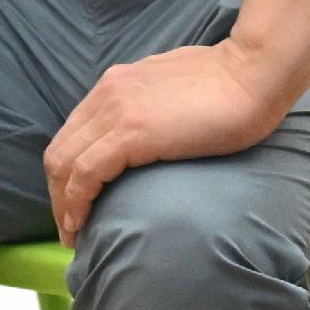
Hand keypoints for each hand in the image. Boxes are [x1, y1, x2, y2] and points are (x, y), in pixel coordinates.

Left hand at [43, 41, 287, 240]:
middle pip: (60, 152)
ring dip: (64, 205)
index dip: (67, 173)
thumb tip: (148, 132)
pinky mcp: (130, 133)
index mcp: (116, 84)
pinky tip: (83, 224)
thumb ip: (150, 105)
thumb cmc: (227, 84)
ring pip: (65, 164)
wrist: (251, 74)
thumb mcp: (172, 88)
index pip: (72, 134)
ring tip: (75, 235)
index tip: (75, 204)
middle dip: (59, 195)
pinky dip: (77, 202)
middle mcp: (107, 94)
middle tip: (71, 228)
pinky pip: (86, 173)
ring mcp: (115, 112)